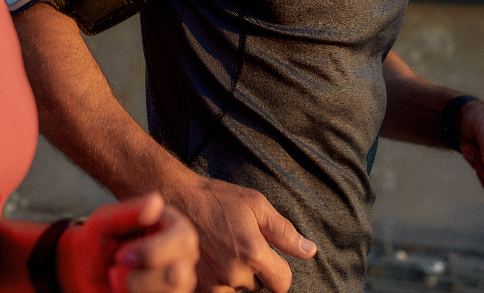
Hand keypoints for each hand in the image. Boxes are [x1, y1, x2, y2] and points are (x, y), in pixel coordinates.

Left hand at [59, 193, 197, 292]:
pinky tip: (122, 291)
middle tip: (115, 271)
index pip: (183, 240)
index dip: (152, 251)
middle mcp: (183, 256)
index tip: (120, 256)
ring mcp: (180, 282)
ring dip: (135, 290)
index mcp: (174, 227)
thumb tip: (156, 200)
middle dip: (142, 279)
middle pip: (178, 275)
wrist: (81, 272)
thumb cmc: (97, 240)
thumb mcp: (106, 221)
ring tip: (116, 281)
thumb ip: (130, 211)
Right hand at [165, 175, 315, 292]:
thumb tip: (310, 251)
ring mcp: (211, 284)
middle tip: (237, 246)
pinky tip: (211, 261)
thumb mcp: (255, 204)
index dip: (279, 270)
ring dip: (235, 279)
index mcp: (252, 253)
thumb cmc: (215, 198)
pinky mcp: (195, 288)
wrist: (173, 198)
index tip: (268, 256)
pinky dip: (217, 283)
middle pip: (259, 288)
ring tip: (222, 253)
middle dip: (254, 272)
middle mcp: (233, 274)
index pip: (282, 283)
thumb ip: (284, 231)